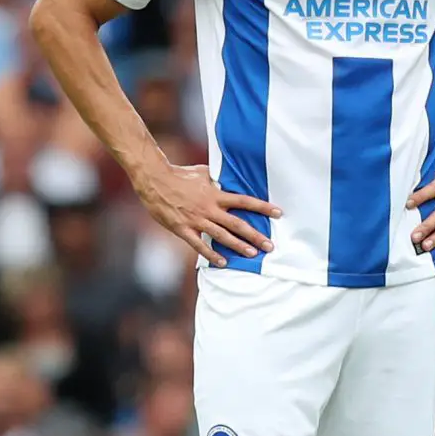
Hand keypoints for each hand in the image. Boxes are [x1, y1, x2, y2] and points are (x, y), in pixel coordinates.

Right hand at [136, 163, 280, 267]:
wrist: (155, 180)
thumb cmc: (180, 174)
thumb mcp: (203, 173)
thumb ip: (217, 179)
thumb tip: (229, 180)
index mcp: (216, 194)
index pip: (245, 201)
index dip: (262, 207)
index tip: (278, 213)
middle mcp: (209, 208)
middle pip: (237, 223)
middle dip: (255, 235)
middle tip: (270, 246)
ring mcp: (197, 220)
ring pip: (222, 236)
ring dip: (238, 246)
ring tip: (252, 254)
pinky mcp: (183, 229)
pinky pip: (199, 245)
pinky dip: (211, 255)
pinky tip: (223, 262)